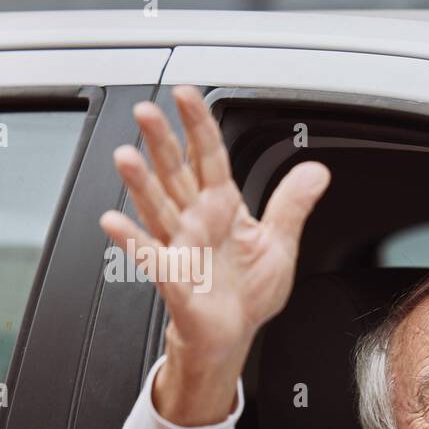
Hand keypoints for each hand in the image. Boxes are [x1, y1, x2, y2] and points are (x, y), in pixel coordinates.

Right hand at [99, 86, 330, 424]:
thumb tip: (315, 171)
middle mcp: (196, 221)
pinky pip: (151, 257)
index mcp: (221, 207)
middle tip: (147, 111)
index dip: (199, 127)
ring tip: (125, 156)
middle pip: (175, 174)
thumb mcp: (279, 243)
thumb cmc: (247, 291)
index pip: (209, 158)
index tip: (187, 96)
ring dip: (140, 183)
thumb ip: (292, 204)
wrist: (233, 333)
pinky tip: (114, 223)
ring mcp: (181, 247)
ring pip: (157, 208)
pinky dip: (132, 241)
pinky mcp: (173, 278)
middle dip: (161, 143)